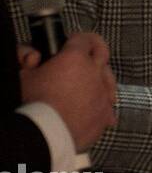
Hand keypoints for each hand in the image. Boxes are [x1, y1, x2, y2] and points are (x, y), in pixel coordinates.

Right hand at [19, 32, 117, 151]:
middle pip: (102, 53)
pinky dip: (101, 104)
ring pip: (108, 79)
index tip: (70, 42)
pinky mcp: (106, 114)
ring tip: (90, 82)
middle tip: (87, 52)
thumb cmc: (32, 102)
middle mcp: (94, 73)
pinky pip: (109, 105)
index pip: (83, 38)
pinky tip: (93, 107)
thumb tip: (35, 56)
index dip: (76, 38)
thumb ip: (27, 59)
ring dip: (100, 77)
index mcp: (75, 59)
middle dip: (95, 48)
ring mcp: (103, 94)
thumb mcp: (23, 76)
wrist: (45, 134)